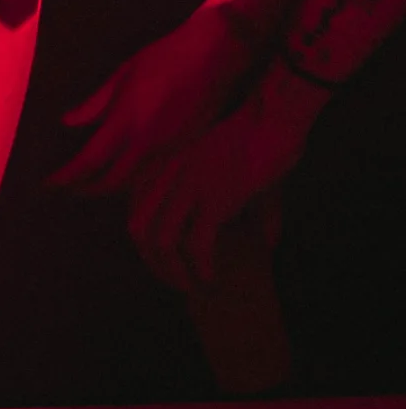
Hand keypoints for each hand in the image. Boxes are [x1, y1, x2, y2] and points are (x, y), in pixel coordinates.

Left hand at [50, 8, 252, 195]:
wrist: (214, 55)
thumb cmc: (164, 56)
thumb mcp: (123, 73)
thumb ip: (95, 104)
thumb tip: (67, 122)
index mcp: (128, 121)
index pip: (90, 161)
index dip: (67, 177)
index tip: (49, 183)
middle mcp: (148, 142)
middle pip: (111, 183)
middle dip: (86, 189)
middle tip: (66, 188)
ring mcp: (170, 150)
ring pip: (134, 185)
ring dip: (109, 189)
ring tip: (88, 185)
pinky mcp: (185, 151)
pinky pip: (153, 177)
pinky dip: (133, 182)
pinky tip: (123, 176)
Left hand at [128, 82, 317, 290]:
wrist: (272, 120)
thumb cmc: (263, 143)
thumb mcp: (237, 173)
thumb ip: (244, 208)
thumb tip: (267, 242)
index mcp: (166, 165)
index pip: (136, 208)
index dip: (145, 242)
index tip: (165, 263)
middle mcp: (168, 174)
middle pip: (139, 227)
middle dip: (153, 263)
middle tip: (177, 284)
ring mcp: (188, 185)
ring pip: (159, 240)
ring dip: (173, 272)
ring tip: (193, 288)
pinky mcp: (213, 197)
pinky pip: (195, 244)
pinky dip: (201, 268)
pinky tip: (211, 280)